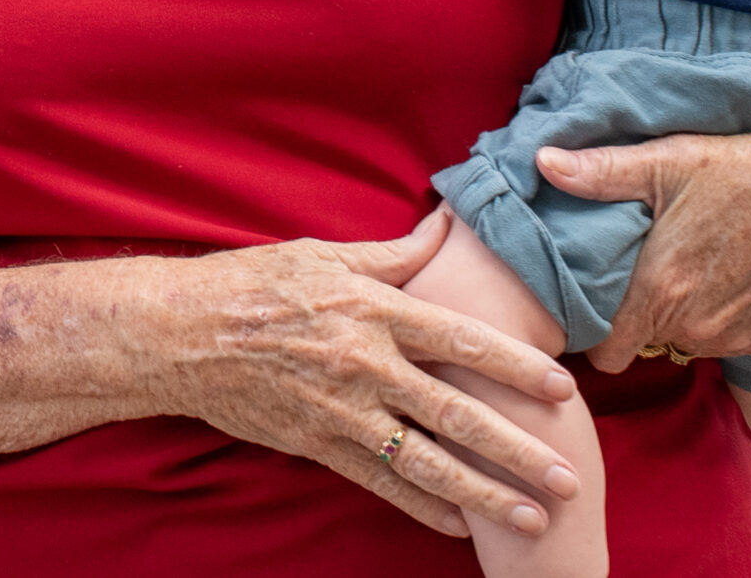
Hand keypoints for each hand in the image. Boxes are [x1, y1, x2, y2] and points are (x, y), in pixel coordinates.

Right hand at [165, 210, 580, 540]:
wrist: (181, 332)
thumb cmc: (254, 284)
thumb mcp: (325, 255)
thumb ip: (394, 253)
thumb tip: (449, 224)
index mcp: (372, 312)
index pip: (462, 339)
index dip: (516, 365)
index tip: (563, 389)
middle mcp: (365, 365)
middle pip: (458, 414)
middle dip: (519, 449)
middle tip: (570, 477)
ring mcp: (342, 411)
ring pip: (428, 461)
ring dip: (486, 493)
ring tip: (535, 516)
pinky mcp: (317, 443)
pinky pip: (382, 483)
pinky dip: (424, 507)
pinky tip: (461, 525)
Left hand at [538, 107, 750, 372]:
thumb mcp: (672, 160)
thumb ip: (602, 171)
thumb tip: (541, 161)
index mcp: (662, 290)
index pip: (602, 351)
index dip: (590, 328)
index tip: (589, 298)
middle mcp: (697, 327)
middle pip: (640, 340)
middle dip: (635, 312)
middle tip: (642, 266)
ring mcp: (737, 339)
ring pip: (683, 339)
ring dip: (679, 313)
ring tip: (687, 262)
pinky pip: (724, 339)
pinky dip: (718, 315)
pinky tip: (727, 271)